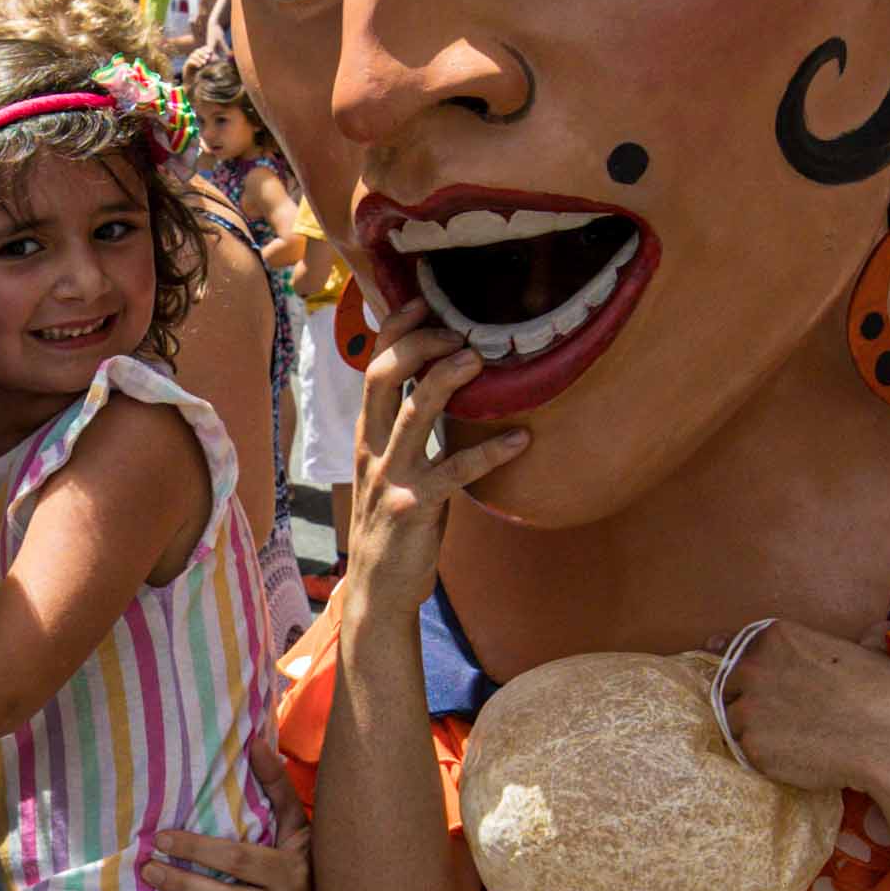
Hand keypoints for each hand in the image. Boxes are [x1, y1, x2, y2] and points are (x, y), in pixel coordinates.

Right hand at [345, 322, 526, 584]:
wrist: (378, 589)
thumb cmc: (396, 525)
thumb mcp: (395, 469)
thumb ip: (410, 432)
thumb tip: (446, 392)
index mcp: (368, 435)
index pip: (372, 367)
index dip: (396, 330)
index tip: (424, 301)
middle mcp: (373, 449)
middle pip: (382, 377)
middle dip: (418, 345)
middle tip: (459, 335)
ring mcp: (392, 477)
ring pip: (412, 413)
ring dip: (445, 380)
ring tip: (478, 361)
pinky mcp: (416, 507)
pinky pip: (455, 470)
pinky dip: (491, 451)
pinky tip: (521, 439)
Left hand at [713, 619, 889, 823]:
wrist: (889, 740)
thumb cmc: (885, 693)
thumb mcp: (871, 653)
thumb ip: (862, 639)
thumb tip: (880, 628)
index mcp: (776, 637)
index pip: (736, 645)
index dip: (728, 654)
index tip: (716, 655)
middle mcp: (753, 668)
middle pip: (731, 685)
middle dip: (747, 698)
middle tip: (777, 716)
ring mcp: (748, 709)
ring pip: (735, 721)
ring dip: (753, 730)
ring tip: (788, 740)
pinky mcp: (751, 746)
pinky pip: (746, 751)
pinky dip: (763, 756)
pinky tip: (791, 757)